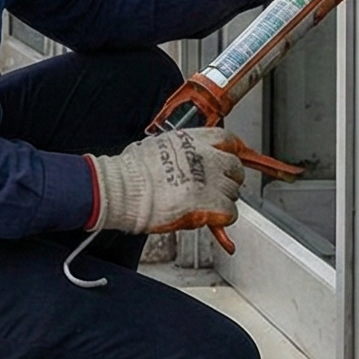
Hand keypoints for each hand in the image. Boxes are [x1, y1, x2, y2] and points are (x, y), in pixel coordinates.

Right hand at [84, 127, 246, 234]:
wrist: (122, 190)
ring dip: (224, 201)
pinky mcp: (208, 203)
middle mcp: (203, 155)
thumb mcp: (157, 147)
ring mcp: (208, 179)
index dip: (234, 150)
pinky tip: (210, 219)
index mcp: (190, 139)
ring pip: (233, 192)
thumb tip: (186, 162)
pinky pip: (230, 212)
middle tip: (217, 189)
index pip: (226, 140)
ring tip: (205, 206)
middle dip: (229, 179)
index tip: (237, 156)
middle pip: (235, 167)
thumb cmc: (130, 172)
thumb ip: (179, 152)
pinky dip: (223, 218)